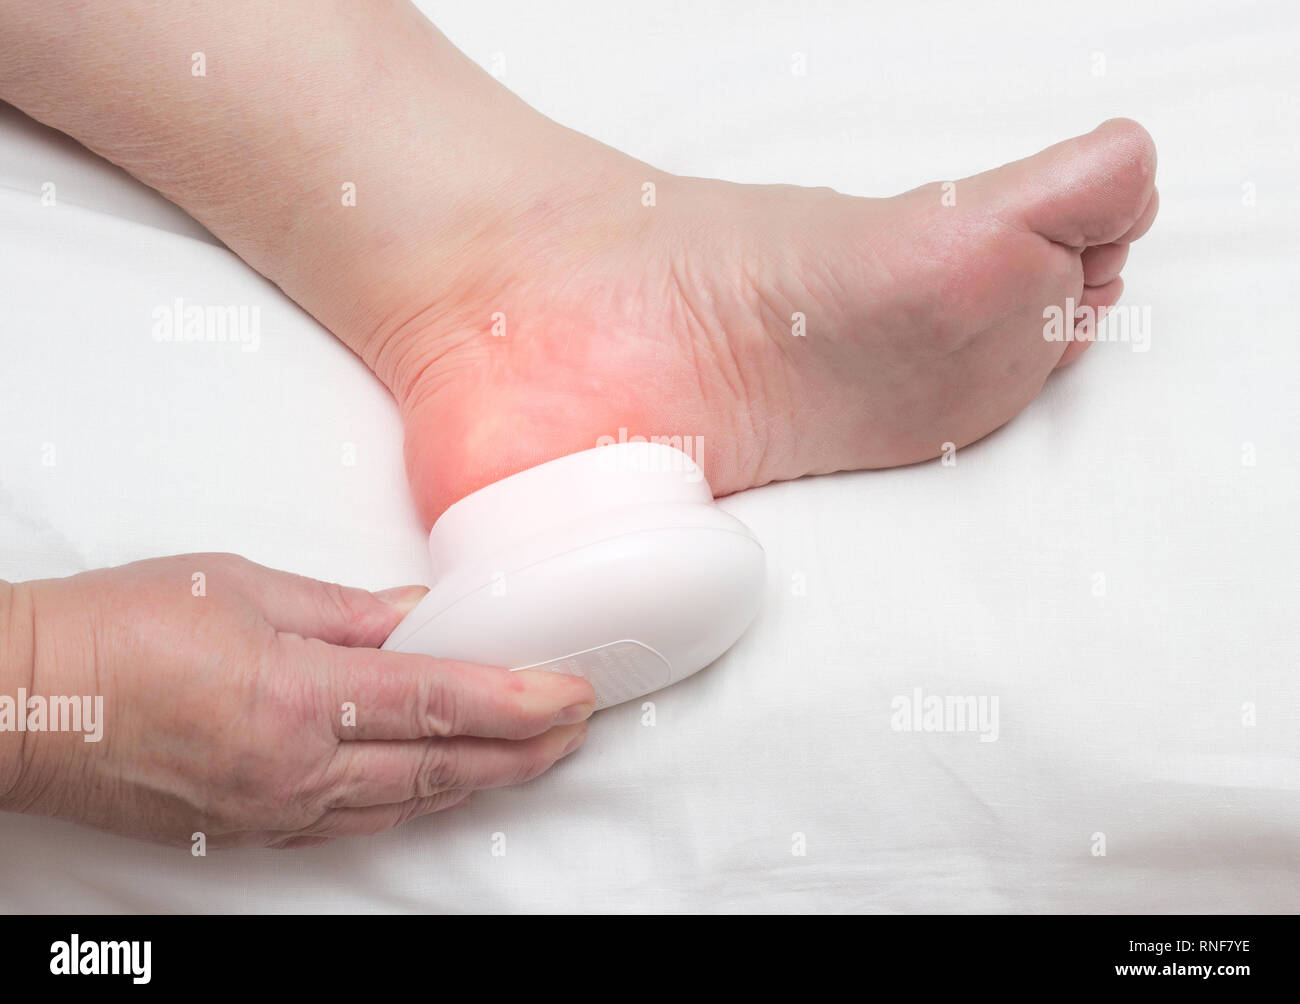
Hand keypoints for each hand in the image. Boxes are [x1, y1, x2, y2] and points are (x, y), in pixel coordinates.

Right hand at [0, 554, 593, 848]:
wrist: (22, 701)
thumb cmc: (117, 630)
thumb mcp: (244, 588)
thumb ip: (346, 610)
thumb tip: (421, 615)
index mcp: (297, 697)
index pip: (441, 702)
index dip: (520, 700)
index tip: (575, 693)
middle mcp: (295, 769)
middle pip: (440, 767)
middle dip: (522, 750)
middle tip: (576, 728)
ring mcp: (273, 810)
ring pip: (405, 804)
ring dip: (479, 781)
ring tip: (532, 756)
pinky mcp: (250, 828)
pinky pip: (355, 822)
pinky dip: (413, 803)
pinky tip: (442, 787)